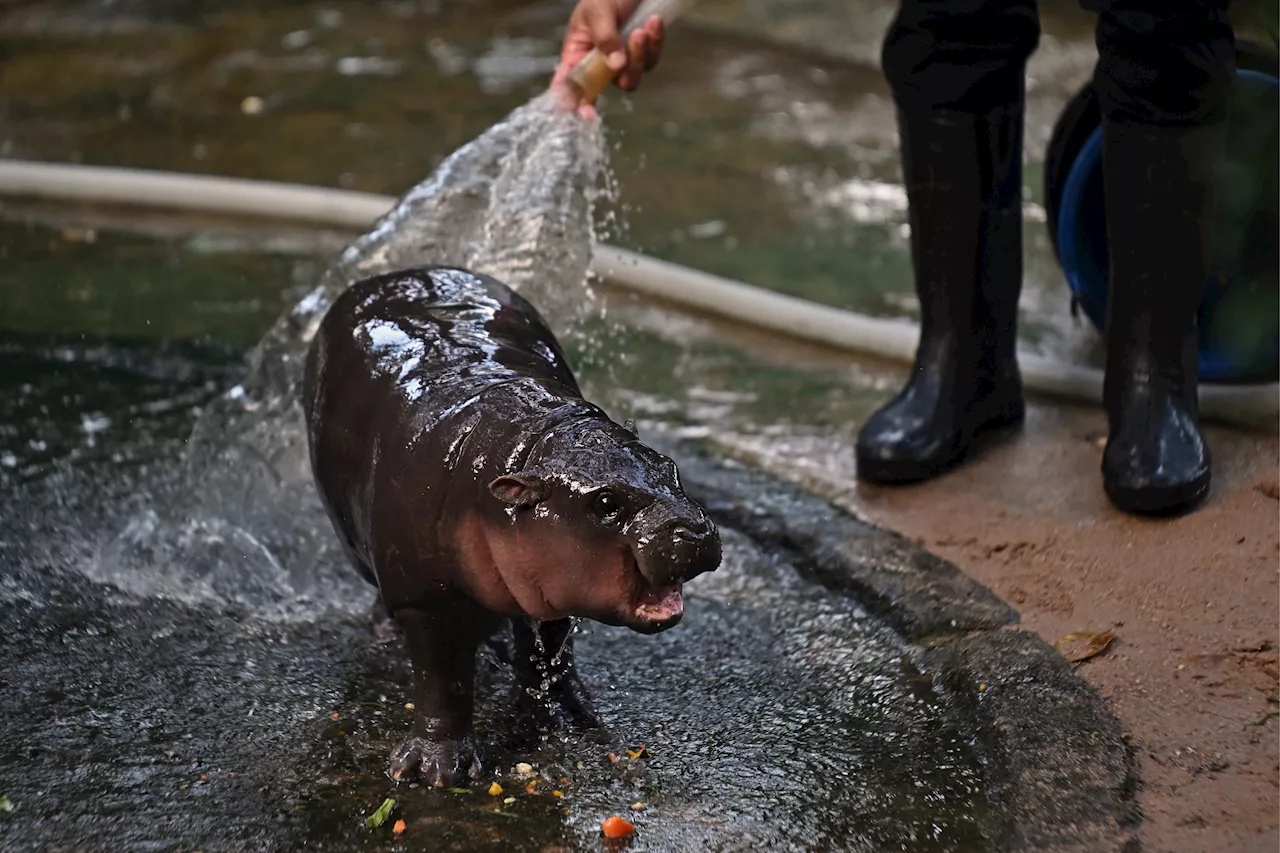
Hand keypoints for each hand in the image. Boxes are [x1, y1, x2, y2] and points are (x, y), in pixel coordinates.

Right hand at [551, 0, 665, 118]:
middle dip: (628, 68)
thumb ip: (604, 38)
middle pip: (612, 85)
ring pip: (634, 76)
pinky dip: (656, 40)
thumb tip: (615, 65)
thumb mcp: (597, 11)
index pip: (572, 85)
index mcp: (578, 53)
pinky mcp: (643, 53)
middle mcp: (599, 63)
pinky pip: (652, 58)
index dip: (577, 102)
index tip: (587, 114)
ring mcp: (622, 60)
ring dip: (642, 53)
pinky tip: (655, 21)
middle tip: (636, 37)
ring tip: (644, 27)